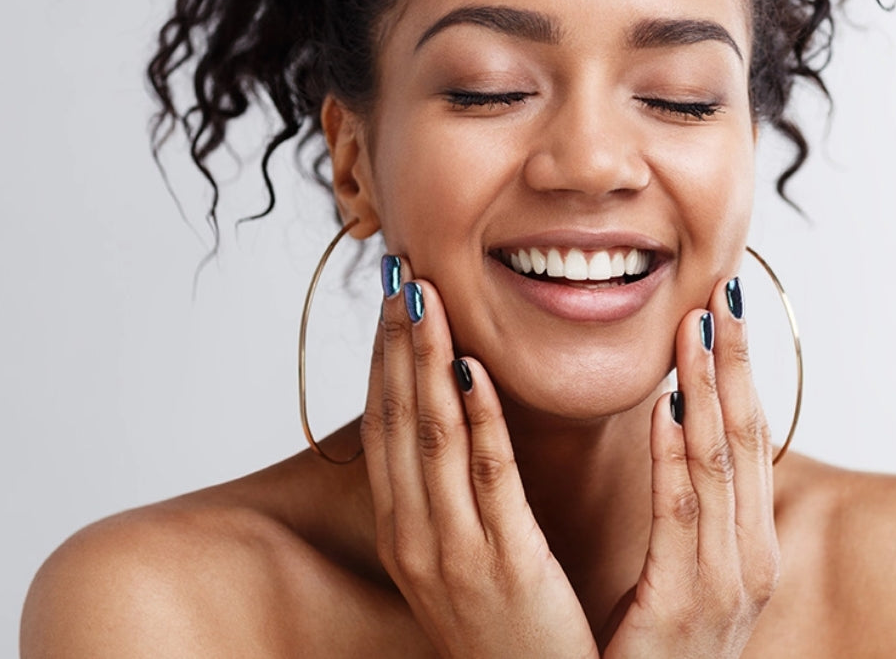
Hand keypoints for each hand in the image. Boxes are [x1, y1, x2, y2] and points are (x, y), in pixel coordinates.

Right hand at [361, 254, 599, 658]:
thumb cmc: (509, 626)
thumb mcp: (470, 556)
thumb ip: (462, 493)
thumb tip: (465, 423)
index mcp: (407, 531)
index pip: (385, 424)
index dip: (385, 356)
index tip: (395, 297)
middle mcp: (415, 537)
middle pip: (397, 419)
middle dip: (398, 342)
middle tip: (400, 271)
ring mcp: (453, 553)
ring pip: (430, 437)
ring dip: (426, 361)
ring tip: (426, 296)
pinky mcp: (504, 566)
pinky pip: (487, 479)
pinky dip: (476, 420)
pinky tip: (473, 370)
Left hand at [601, 277, 780, 657]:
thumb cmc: (655, 646)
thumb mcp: (685, 567)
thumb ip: (691, 500)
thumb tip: (684, 419)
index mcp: (748, 541)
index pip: (751, 433)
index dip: (743, 364)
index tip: (726, 300)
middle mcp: (751, 557)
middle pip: (749, 435)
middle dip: (736, 359)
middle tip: (723, 287)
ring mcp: (728, 585)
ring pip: (723, 463)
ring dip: (711, 387)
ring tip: (697, 323)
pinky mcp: (687, 608)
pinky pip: (683, 516)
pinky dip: (678, 455)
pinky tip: (669, 405)